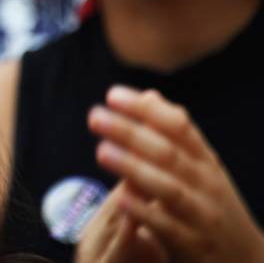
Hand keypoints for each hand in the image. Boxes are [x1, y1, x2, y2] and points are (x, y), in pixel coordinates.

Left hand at [87, 86, 263, 262]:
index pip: (179, 126)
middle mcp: (206, 183)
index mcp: (206, 160)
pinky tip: (120, 198)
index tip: (112, 95)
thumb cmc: (211, 204)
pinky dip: (144, 211)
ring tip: (101, 151)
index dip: (146, 109)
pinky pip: (167, 226)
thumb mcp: (201, 167)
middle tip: (95, 116)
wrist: (247, 259)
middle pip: (167, 153)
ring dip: (133, 168)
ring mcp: (202, 214)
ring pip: (168, 188)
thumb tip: (148, 95)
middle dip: (130, 132)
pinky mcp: (193, 244)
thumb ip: (174, 135)